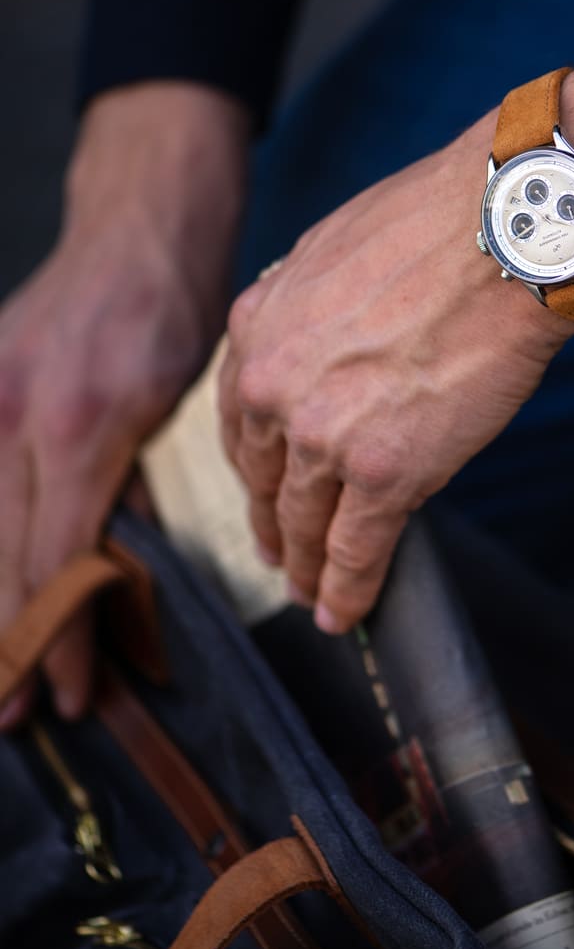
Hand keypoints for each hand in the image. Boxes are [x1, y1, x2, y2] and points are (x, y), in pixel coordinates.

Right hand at [0, 82, 247, 727]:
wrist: (137, 231)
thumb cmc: (175, 318)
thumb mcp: (182, 410)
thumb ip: (140, 490)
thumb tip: (115, 575)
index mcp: (84, 427)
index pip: (59, 558)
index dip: (61, 635)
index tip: (71, 693)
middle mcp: (18, 416)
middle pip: (4, 556)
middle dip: (13, 643)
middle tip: (14, 716)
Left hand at [219, 109, 573, 632]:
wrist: (503, 237)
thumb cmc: (442, 227)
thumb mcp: (335, 253)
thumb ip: (310, 310)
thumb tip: (327, 342)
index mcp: (258, 331)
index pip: (239, 420)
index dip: (253, 468)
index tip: (262, 492)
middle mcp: (273, 388)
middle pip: (263, 479)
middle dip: (273, 525)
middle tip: (280, 557)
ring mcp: (323, 436)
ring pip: (305, 523)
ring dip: (308, 568)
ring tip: (312, 595)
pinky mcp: (382, 475)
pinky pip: (355, 550)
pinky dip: (348, 590)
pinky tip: (345, 612)